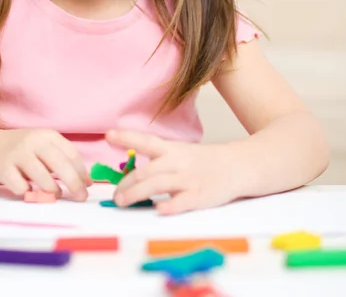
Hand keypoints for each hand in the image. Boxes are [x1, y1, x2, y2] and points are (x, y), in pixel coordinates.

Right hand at [0, 129, 89, 200]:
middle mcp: (33, 141)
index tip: (86, 187)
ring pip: (41, 176)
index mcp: (48, 136)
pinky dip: (28, 192)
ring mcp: (17, 153)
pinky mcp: (3, 168)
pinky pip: (21, 187)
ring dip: (52, 189)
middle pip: (59, 163)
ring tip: (54, 194)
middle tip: (80, 197)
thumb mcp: (46, 149)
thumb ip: (66, 162)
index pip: (71, 153)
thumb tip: (87, 183)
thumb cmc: (27, 151)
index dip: (81, 172)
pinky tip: (28, 189)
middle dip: (73, 182)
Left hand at [106, 129, 240, 214]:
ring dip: (136, 194)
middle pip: (145, 171)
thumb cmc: (202, 161)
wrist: (237, 165)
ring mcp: (188, 178)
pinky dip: (169, 205)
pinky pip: (182, 201)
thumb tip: (130, 175)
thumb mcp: (179, 153)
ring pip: (157, 184)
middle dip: (126, 184)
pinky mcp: (200, 195)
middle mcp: (177, 162)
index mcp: (171, 149)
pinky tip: (158, 209)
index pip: (145, 140)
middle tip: (115, 195)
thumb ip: (157, 161)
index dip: (126, 137)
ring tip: (123, 202)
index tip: (108, 135)